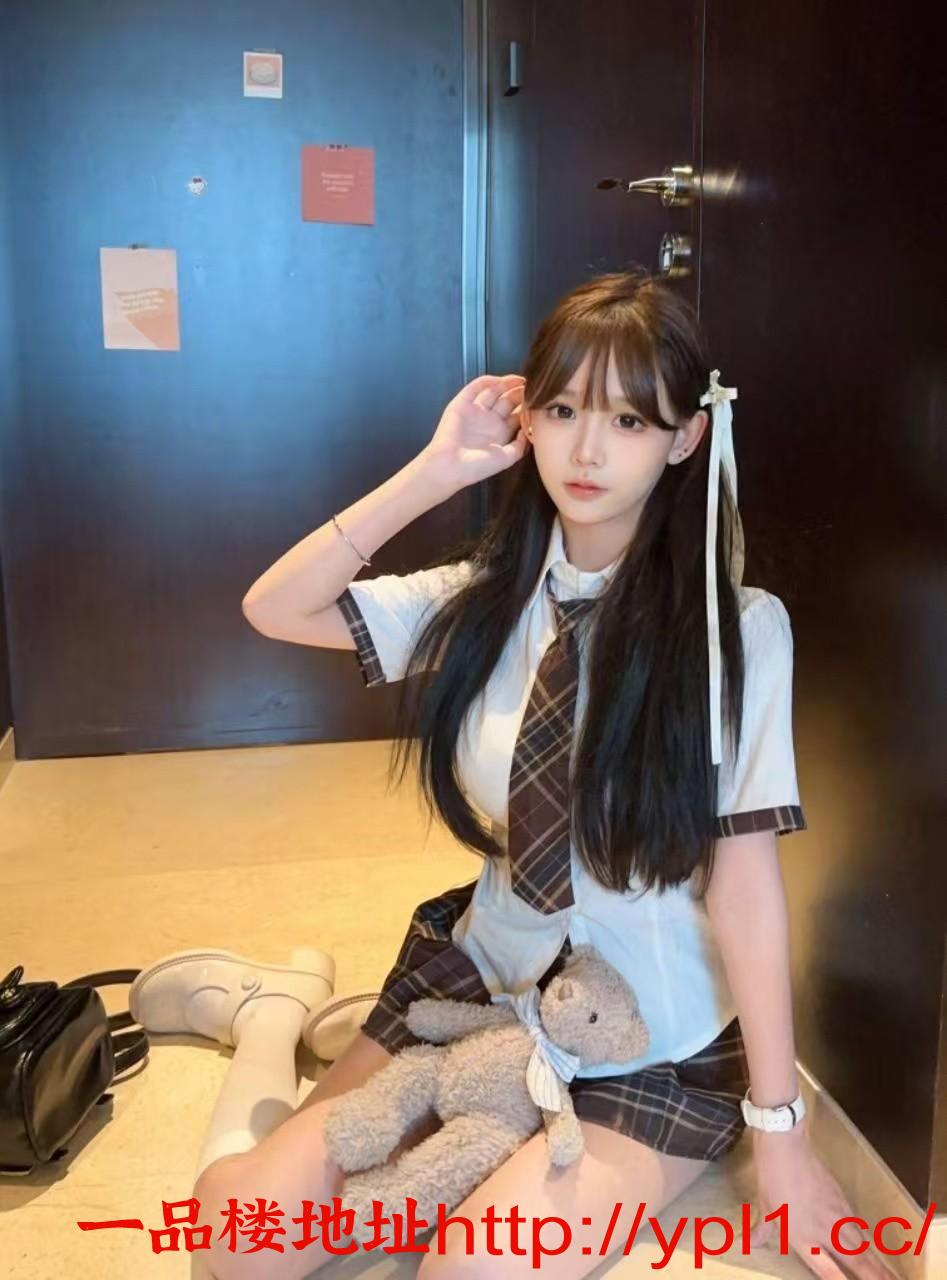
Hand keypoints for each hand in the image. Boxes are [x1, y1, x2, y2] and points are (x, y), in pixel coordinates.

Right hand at [419, 373, 528, 493]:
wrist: (449, 467)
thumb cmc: (475, 468)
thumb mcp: (506, 459)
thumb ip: (520, 446)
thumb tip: (529, 430)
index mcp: (500, 434)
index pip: (518, 414)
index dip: (529, 407)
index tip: (540, 401)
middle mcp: (489, 420)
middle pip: (508, 400)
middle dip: (521, 393)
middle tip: (533, 387)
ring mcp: (476, 411)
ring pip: (494, 391)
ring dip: (507, 384)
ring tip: (520, 380)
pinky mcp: (462, 404)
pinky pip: (475, 388)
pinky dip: (487, 381)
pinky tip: (499, 381)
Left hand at [750, 1127, 898, 1277]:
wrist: (786, 1149)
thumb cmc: (771, 1179)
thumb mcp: (764, 1207)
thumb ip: (762, 1230)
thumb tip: (750, 1242)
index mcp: (803, 1238)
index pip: (827, 1270)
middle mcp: (824, 1231)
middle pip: (856, 1260)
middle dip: (874, 1276)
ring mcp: (837, 1215)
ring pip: (863, 1245)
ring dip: (878, 1263)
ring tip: (891, 1276)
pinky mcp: (843, 1200)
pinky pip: (859, 1226)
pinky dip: (868, 1239)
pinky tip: (873, 1246)